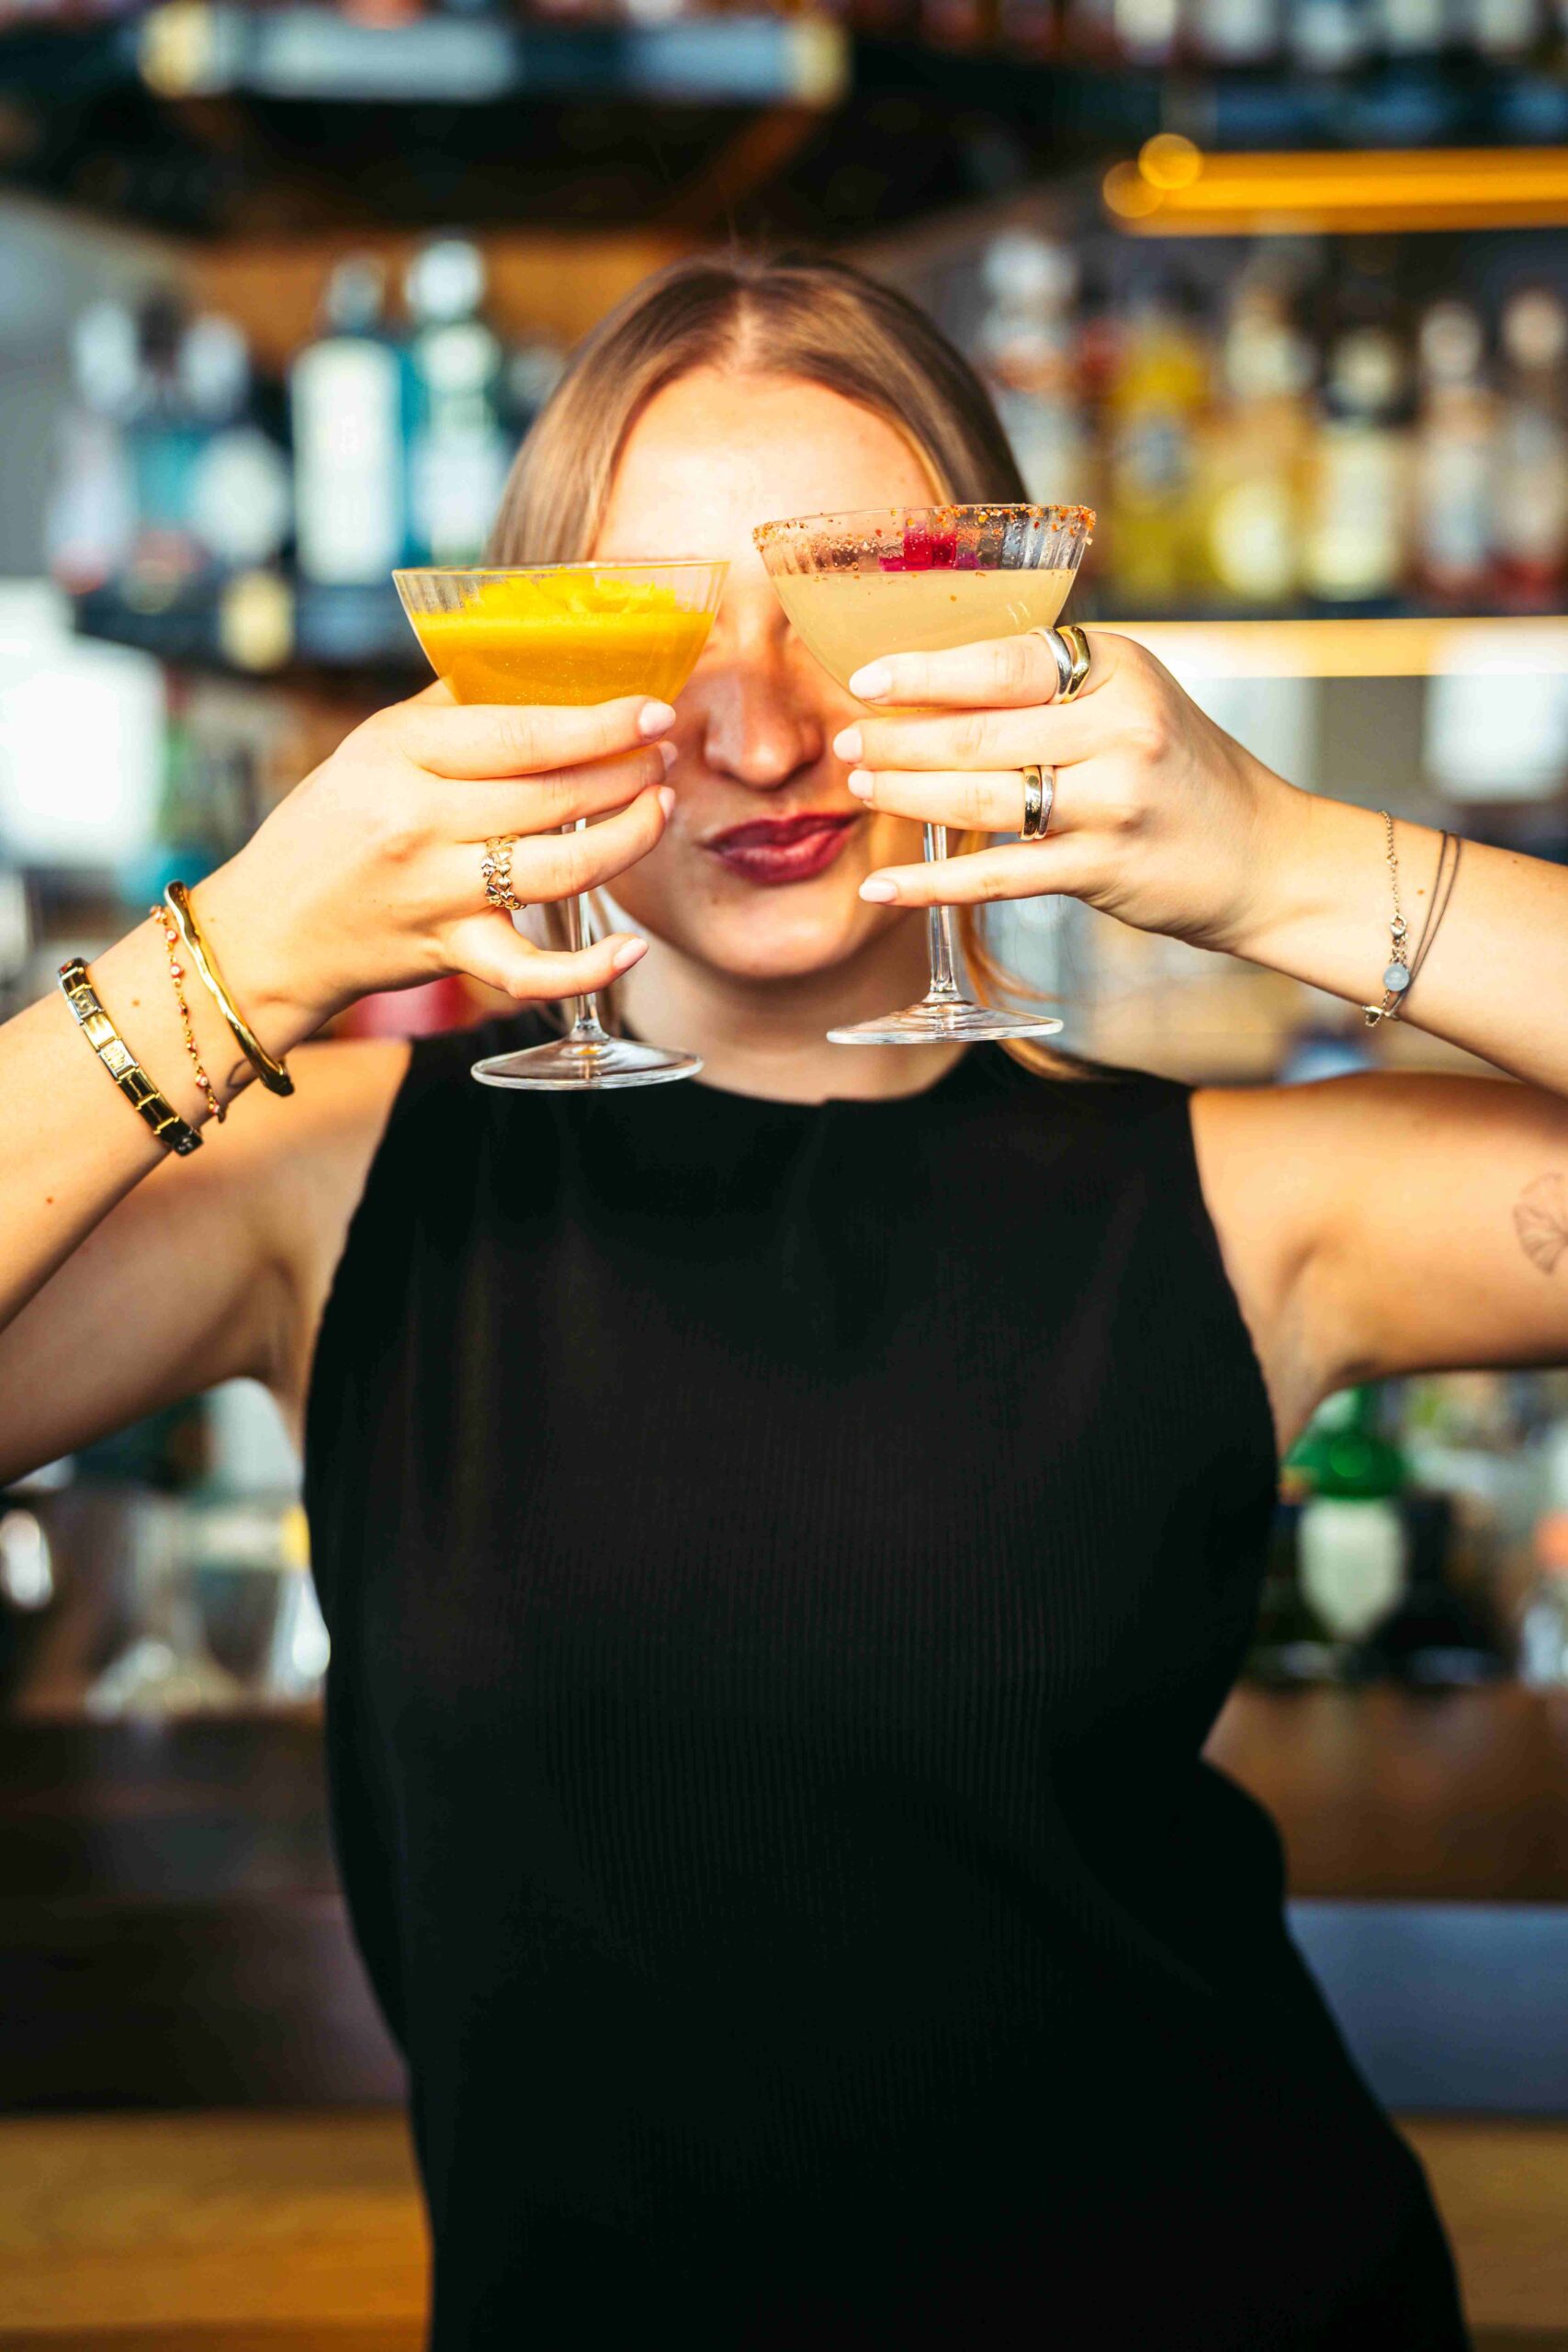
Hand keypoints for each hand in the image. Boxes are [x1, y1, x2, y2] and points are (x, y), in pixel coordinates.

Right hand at [196, 685, 678, 1046]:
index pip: (522, 733)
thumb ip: (450, 705)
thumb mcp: (373, 746)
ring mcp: (434, 892)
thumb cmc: (330, 827)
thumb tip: (533, 657)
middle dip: (627, 774)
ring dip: (627, 840)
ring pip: (559, 871)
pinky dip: (586, 970)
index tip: (654, 711)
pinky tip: (630, 948)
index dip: (601, 723)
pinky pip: (528, 970)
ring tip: (659, 810)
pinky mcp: (447, 952)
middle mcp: (418, 820)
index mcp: (399, 752)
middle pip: (553, 796)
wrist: (269, 929)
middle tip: (663, 757)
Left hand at [836, 630, 1294, 956]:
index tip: (867, 680)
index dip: (924, 673)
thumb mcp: (1131, 701)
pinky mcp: (1104, 868)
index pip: (1001, 662)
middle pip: (979, 732)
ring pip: (980, 798)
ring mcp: (1114, 800)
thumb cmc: (1180, 773)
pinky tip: (885, 885)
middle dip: (899, 740)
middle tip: (847, 745)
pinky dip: (933, 883)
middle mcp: (1119, 726)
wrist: (1265, 856)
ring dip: (907, 796)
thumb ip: (1051, 691)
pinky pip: (997, 876)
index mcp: (1118, 668)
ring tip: (863, 791)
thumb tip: (932, 687)